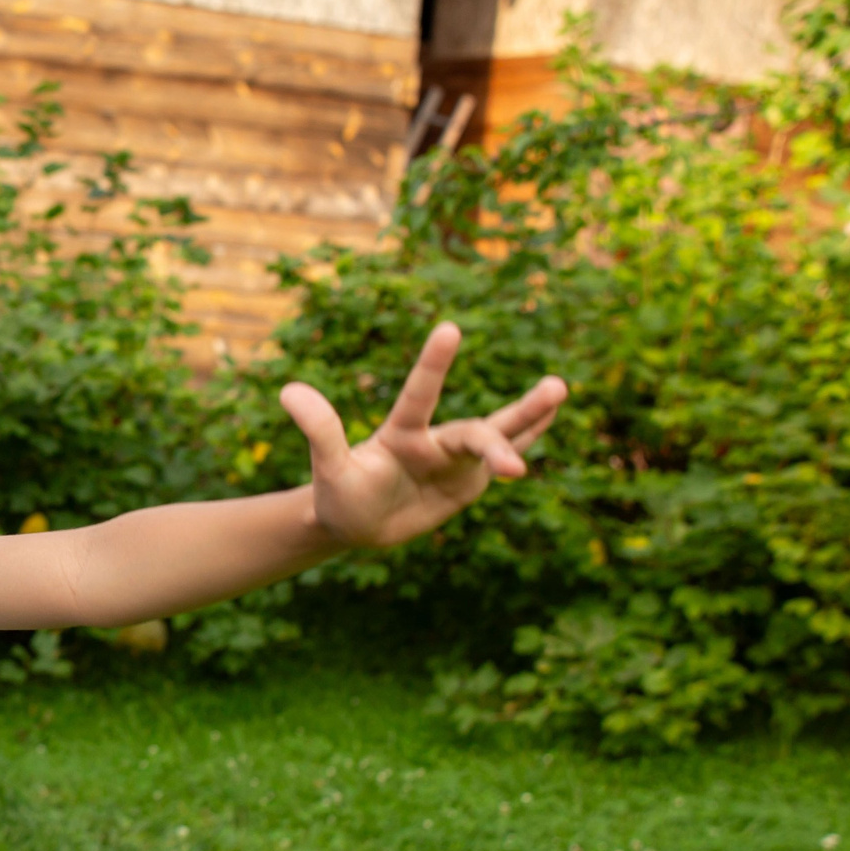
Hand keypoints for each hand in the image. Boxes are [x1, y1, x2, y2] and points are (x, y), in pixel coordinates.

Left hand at [282, 322, 565, 549]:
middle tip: (513, 466)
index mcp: (400, 433)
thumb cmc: (339, 496)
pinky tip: (553, 414)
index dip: (433, 364)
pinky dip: (528, 436)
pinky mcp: (469, 478)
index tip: (449, 328)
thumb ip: (320, 430)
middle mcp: (433, 440)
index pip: (419, 394)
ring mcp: (455, 458)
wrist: (356, 522)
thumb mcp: (328, 469)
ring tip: (560, 387)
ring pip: (499, 433)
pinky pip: (504, 452)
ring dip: (530, 415)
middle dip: (494, 442)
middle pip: (471, 433)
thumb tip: (288, 389)